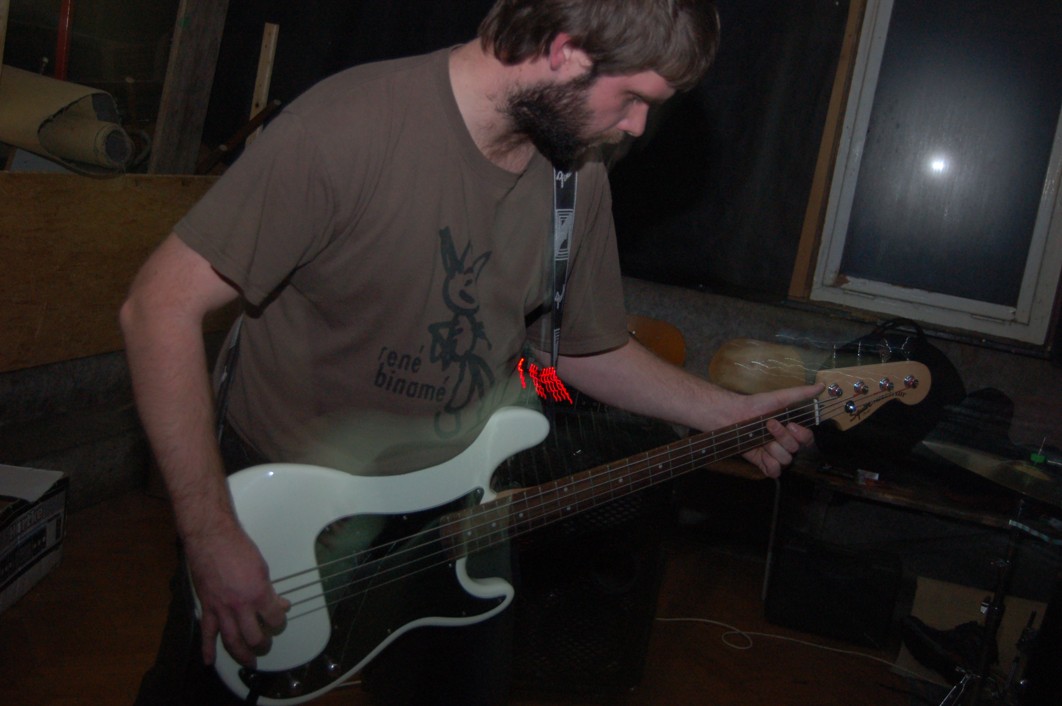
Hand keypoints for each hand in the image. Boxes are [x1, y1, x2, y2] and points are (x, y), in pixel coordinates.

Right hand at [185, 524, 290, 666]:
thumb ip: (269, 590)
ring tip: (249, 661)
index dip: (279, 622)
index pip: (274, 618)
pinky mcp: (207, 607)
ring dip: (241, 654)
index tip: (278, 620)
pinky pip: (207, 632)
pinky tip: (209, 661)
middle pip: (254, 636)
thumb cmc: (237, 547)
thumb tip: (279, 603)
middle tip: (265, 645)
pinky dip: (207, 648)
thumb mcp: (262, 567)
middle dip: (262, 643)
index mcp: (258, 593)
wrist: (210, 538)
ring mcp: (221, 608)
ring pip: (232, 640)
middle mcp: (240, 605)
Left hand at [737, 383, 820, 477]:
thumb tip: (822, 385)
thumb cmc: (757, 405)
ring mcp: (774, 454)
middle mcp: (785, 443)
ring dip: (773, 448)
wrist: (733, 415)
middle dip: (782, 437)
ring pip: (785, 459)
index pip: (808, 439)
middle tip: (769, 425)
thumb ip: (801, 393)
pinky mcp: (763, 462)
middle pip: (795, 449)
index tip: (791, 424)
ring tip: (761, 438)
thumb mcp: (780, 397)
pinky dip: (770, 465)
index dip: (801, 435)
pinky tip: (763, 454)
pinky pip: (775, 471)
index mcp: (792, 431)